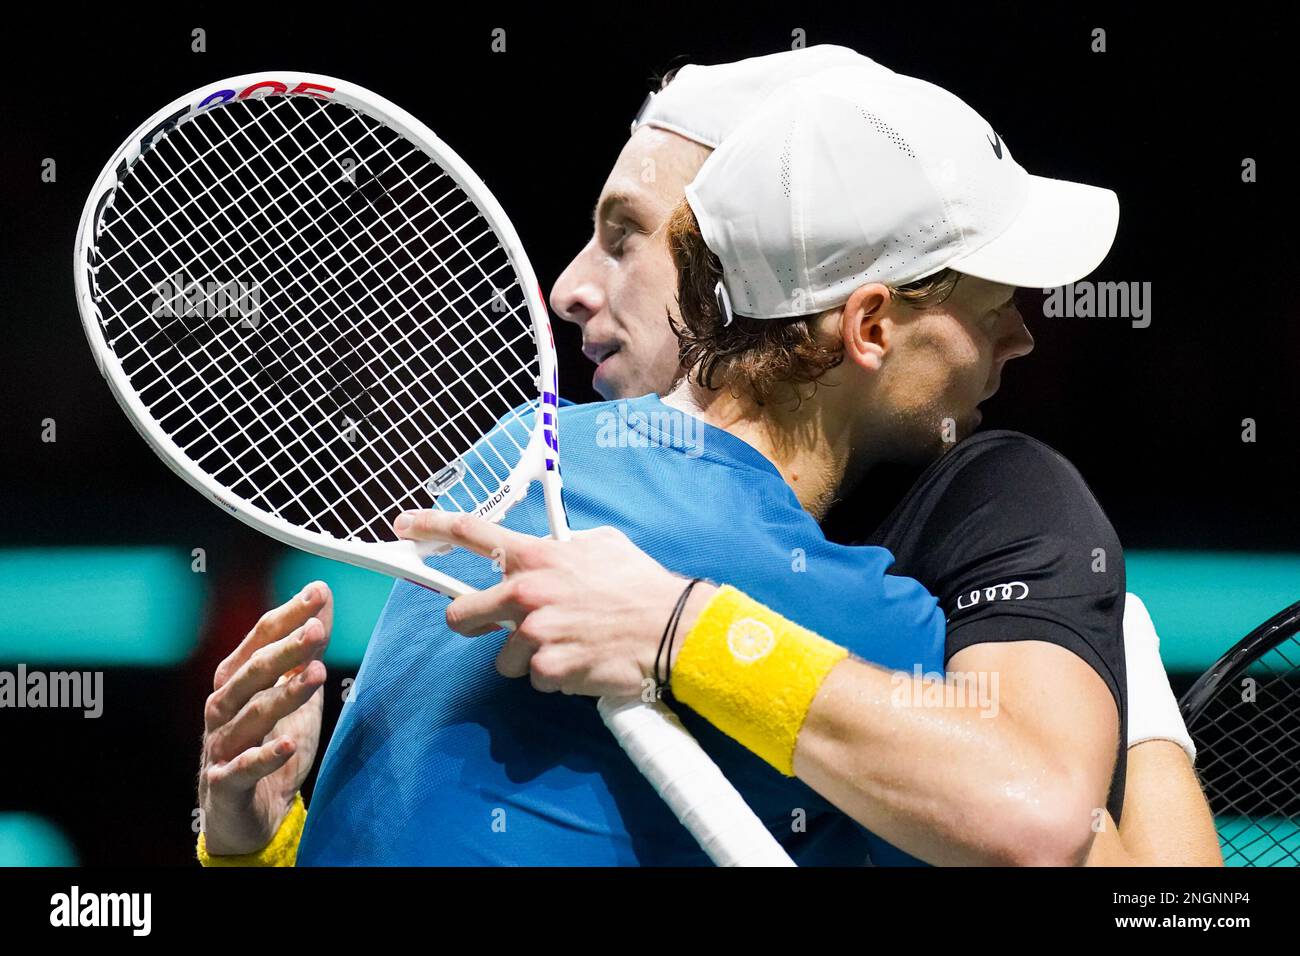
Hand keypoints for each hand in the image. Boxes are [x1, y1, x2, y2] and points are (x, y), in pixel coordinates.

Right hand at [198, 582, 332, 854]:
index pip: (260, 639)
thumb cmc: (270, 745)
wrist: (250, 817)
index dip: (288, 616)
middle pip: (252, 673)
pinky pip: (241, 769)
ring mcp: (221, 747)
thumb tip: (323, 601)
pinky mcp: (225, 786)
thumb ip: (306, 651)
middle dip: (285, 649)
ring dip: (284, 695)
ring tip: (317, 675)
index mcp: (237, 681)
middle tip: (317, 630)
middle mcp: (223, 708)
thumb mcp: (295, 694)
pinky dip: (263, 757)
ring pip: (250, 715)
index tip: (318, 593)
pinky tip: (285, 746)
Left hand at [393, 511, 716, 697]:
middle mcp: (527, 594)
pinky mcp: (548, 671)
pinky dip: (557, 677)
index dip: (431, 526)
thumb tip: (554, 552)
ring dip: (529, 657)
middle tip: (501, 627)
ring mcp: (534, 636)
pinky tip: (583, 662)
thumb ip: (564, 548)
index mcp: (537, 558)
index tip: (405, 525)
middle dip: (474, 623)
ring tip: (570, 645)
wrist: (672, 628)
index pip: (473, 534)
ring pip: (504, 657)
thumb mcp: (601, 545)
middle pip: (462, 615)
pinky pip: (537, 679)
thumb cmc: (641, 586)